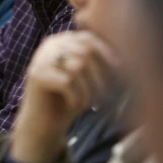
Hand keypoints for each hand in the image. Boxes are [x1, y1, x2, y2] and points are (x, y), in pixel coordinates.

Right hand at [10, 31, 118, 162]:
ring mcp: (41, 59)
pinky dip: (77, 96)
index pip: (88, 38)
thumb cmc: (68, 99)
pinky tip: (76, 105)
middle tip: (105, 94)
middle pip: (85, 51)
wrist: (43, 124)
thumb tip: (125, 49)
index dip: (107, 53)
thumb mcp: (85, 76)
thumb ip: (96, 60)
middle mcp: (49, 45)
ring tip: (90, 102)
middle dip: (100, 74)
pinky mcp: (37, 75)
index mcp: (61, 40)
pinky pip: (67, 81)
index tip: (119, 70)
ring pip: (78, 66)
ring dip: (89, 88)